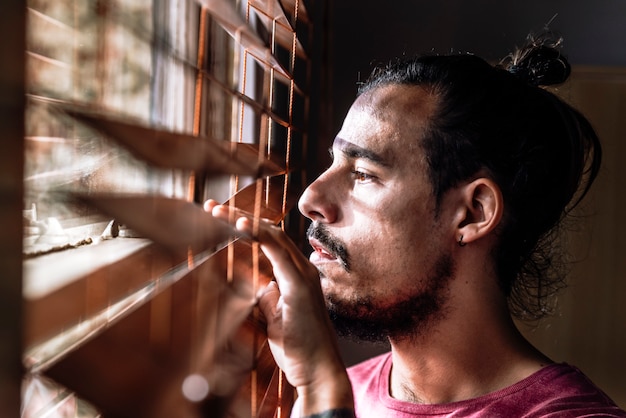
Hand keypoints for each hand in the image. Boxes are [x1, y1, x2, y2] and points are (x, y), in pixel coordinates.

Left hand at [204, 200, 353, 414]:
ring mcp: (304, 276)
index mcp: (296, 275)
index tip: (219, 218)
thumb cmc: (298, 348)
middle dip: (239, 216)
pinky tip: (242, 225)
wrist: (318, 371)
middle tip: (211, 207)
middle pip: (270, 231)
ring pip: (274, 235)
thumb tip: (255, 287)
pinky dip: (260, 235)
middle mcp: (302, 269)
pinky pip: (279, 252)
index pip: (269, 240)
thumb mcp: (274, 316)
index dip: (245, 226)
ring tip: (219, 212)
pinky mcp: (301, 286)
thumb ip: (267, 297)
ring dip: (244, 220)